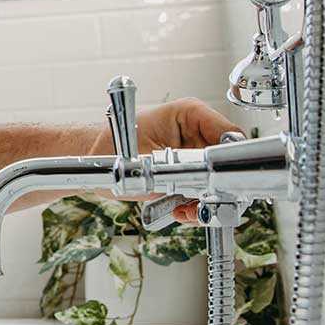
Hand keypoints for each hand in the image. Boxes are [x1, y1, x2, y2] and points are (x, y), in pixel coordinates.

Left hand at [111, 98, 244, 223]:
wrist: (94, 160)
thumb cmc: (109, 149)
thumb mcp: (142, 159)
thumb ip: (176, 169)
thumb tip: (204, 180)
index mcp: (189, 113)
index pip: (230, 135)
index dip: (228, 163)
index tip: (219, 184)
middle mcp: (198, 130)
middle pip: (229, 162)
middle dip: (217, 189)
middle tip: (199, 206)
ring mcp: (197, 151)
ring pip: (221, 181)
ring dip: (206, 202)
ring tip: (184, 211)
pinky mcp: (193, 169)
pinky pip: (208, 192)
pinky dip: (197, 206)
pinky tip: (180, 211)